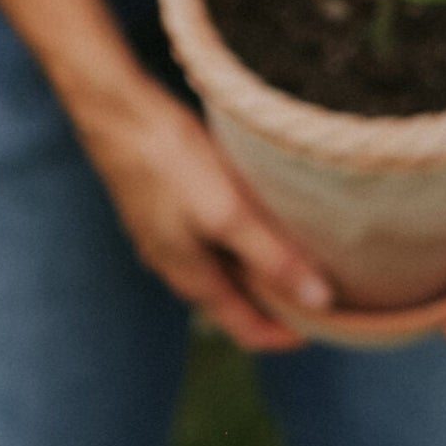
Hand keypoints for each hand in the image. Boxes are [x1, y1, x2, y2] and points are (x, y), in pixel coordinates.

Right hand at [80, 80, 334, 351]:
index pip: (245, 328)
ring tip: (299, 244)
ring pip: (223, 263)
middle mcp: (177, 263)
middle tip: (323, 284)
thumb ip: (269, 256)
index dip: (285, 334)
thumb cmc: (167, 162)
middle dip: (276, 298)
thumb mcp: (226, 212)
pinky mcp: (166, 201)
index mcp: (192, 277)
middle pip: (235, 298)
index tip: (328, 323)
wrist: (117, 111)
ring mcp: (167, 232)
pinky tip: (258, 206)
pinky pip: (211, 233)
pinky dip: (241, 233)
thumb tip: (318, 301)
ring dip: (258, 263)